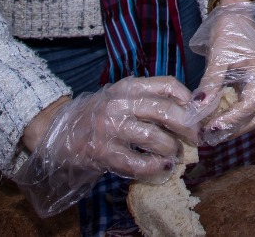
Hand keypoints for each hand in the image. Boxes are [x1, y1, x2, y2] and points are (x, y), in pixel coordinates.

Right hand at [16, 77, 195, 214]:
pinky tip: (162, 168)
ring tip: (174, 155)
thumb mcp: (120, 98)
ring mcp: (110, 128)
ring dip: (171, 149)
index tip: (197, 112)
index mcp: (127, 87)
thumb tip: (187, 110)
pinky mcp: (102, 152)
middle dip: (187, 127)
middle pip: (165, 111)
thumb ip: (147, 100)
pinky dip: (155, 167)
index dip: (187, 99)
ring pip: (154, 138)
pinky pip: (136, 162)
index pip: (166, 85)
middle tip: (195, 138)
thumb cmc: (97, 116)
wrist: (58, 133)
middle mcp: (119, 104)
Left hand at [185, 0, 254, 144]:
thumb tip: (197, 107)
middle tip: (212, 135)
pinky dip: (236, 115)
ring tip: (214, 130)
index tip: (211, 128)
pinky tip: (220, 117)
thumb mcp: (218, 57)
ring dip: (237, 125)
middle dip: (235, 128)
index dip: (231, 120)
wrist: (236, 12)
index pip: (250, 106)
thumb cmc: (229, 30)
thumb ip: (210, 83)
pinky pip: (250, 105)